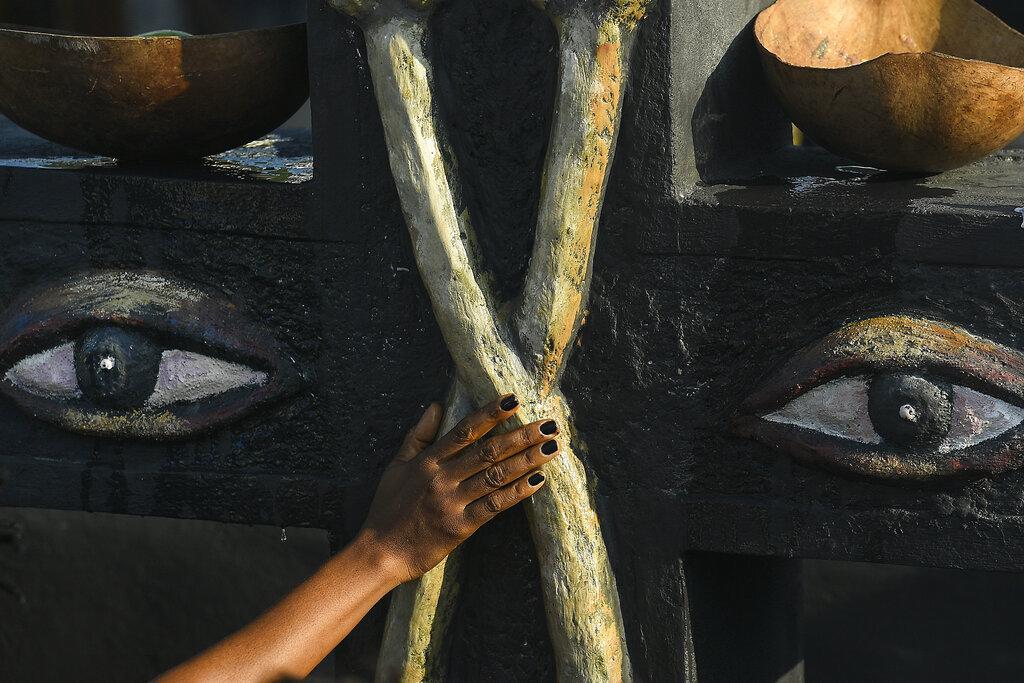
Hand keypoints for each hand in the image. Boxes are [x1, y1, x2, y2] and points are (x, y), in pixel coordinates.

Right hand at [360, 394, 559, 583]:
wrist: (379, 553)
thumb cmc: (387, 509)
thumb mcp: (396, 466)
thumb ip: (418, 435)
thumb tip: (435, 406)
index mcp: (428, 461)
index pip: (464, 431)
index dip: (490, 413)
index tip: (514, 400)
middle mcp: (442, 478)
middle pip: (489, 450)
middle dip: (522, 435)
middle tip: (549, 424)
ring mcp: (452, 502)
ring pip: (496, 475)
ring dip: (527, 459)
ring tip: (552, 447)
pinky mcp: (460, 527)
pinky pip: (494, 506)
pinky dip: (518, 492)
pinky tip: (538, 480)